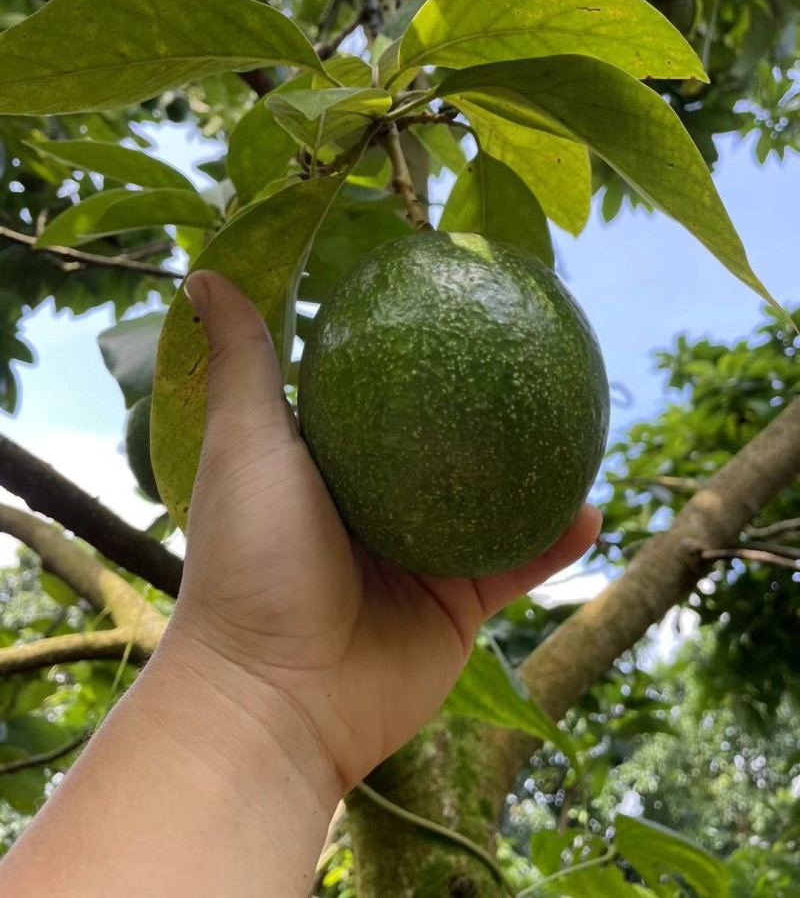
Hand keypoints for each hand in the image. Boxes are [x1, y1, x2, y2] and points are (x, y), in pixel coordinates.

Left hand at [173, 271, 600, 801]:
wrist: (278, 698)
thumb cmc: (251, 560)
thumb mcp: (246, 443)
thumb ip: (244, 361)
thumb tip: (206, 273)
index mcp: (331, 464)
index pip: (378, 392)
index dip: (413, 351)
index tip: (451, 304)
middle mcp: (379, 505)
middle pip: (447, 443)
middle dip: (490, 407)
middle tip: (537, 353)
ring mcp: (422, 555)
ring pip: (496, 500)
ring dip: (539, 469)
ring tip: (585, 418)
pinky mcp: (458, 606)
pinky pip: (517, 564)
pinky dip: (555, 541)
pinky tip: (591, 508)